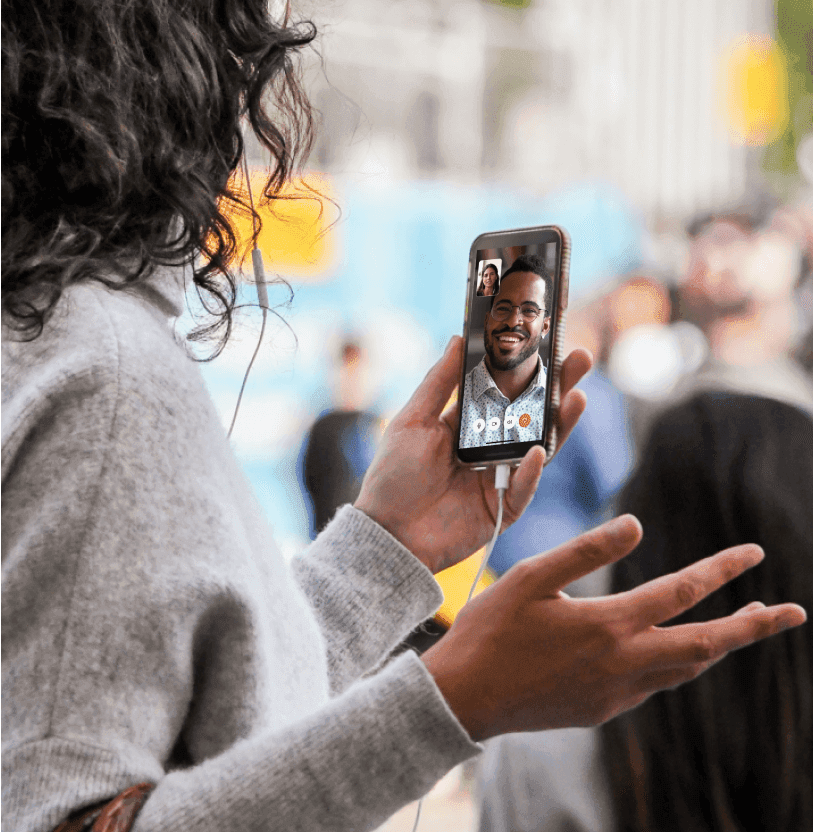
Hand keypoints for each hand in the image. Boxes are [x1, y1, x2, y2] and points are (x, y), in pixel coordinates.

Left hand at [354, 336, 592, 572]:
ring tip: (577, 394)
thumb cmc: (394, 476)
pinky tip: (536, 449)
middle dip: (557, 387)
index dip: (525, 369)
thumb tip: (457, 339)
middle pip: (530, 414)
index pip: (504, 391)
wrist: (389, 533)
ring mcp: (499, 477)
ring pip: (538, 446)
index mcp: (467, 425)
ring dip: (559, 422)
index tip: (545, 341)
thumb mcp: (413, 420)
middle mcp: (488, 448)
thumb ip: (439, 382)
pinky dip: (530, 470)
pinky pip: (523, 486)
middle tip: (579, 358)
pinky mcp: (504, 508)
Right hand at [421, 515, 806, 740]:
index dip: (722, 570)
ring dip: (717, 645)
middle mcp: (623, 664)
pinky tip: (669, 650)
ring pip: (685, 669)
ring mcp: (615, 693)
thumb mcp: (531, 578)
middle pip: (707, 645)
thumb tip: (638, 523)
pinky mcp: (602, 710)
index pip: (681, 591)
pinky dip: (676, 662)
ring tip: (741, 627)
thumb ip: (586, 550)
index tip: (754, 552)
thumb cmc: (492, 630)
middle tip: (793, 613)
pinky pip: (654, 684)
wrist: (465, 697)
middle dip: (753, 628)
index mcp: (608, 625)